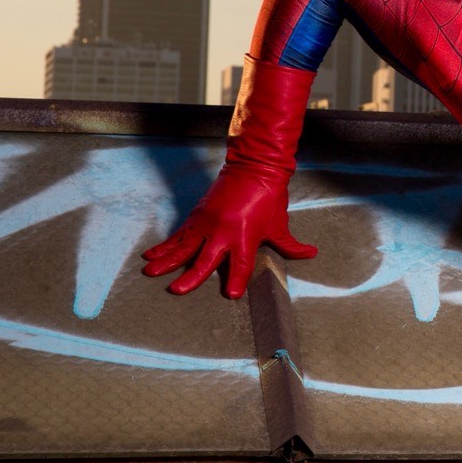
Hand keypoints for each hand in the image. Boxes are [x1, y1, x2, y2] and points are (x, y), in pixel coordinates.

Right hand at [141, 165, 315, 296]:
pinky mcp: (197, 216)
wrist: (254, 167)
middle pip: (205, 259)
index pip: (240, 264)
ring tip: (151, 273)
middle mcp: (223, 232)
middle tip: (178, 290)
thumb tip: (310, 254)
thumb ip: (290, 245)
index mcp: (245, 237)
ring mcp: (207, 223)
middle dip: (191, 276)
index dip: (236, 280)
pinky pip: (178, 235)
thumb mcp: (279, 224)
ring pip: (184, 247)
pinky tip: (151, 256)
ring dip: (167, 261)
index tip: (231, 295)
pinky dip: (165, 246)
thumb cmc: (269, 198)